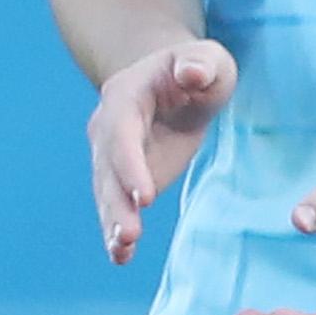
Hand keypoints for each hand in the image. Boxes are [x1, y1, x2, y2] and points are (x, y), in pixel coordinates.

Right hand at [87, 40, 234, 263]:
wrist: (174, 82)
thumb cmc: (197, 69)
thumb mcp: (208, 58)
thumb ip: (199, 63)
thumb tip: (191, 73)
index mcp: (126, 95)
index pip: (122, 132)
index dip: (130, 164)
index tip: (144, 197)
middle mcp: (108, 126)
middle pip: (107, 168)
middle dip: (116, 203)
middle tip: (129, 235)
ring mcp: (112, 154)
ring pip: (107, 191)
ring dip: (112, 221)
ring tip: (122, 250)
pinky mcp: (124, 177)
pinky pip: (116, 203)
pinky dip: (116, 230)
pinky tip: (121, 257)